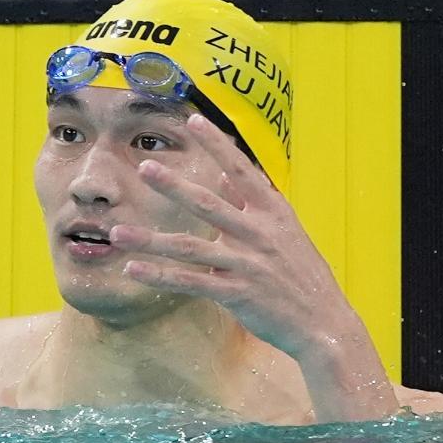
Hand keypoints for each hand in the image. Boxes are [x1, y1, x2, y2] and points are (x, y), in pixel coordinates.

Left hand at [111, 113, 398, 421]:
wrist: (324, 323)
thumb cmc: (301, 274)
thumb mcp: (284, 231)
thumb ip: (250, 203)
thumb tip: (220, 173)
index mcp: (273, 212)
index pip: (241, 170)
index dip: (218, 145)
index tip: (193, 120)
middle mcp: (260, 233)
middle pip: (208, 204)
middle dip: (174, 185)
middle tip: (145, 167)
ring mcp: (248, 264)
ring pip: (189, 248)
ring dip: (150, 240)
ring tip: (117, 232)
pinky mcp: (238, 293)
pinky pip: (191, 282)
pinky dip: (160, 276)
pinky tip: (133, 269)